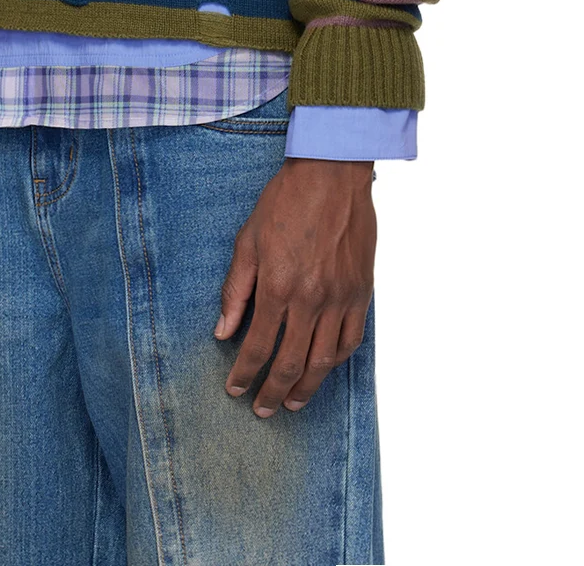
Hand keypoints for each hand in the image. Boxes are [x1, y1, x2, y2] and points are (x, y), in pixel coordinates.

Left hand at [215, 156, 374, 417]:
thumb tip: (222, 331)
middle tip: (262, 410)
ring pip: (323, 361)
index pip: (257, 346)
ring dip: (306, 388)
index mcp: (276, 286)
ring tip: (292, 403)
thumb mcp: (247, 240)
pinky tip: (324, 369)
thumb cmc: (285, 202)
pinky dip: (336, 361)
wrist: (332, 173)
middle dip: (272, 392)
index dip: (244, 374)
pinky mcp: (361, 292)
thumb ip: (235, 290)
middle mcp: (310, 299)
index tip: (234, 389)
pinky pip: (351, 340)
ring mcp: (339, 298)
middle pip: (290, 363)